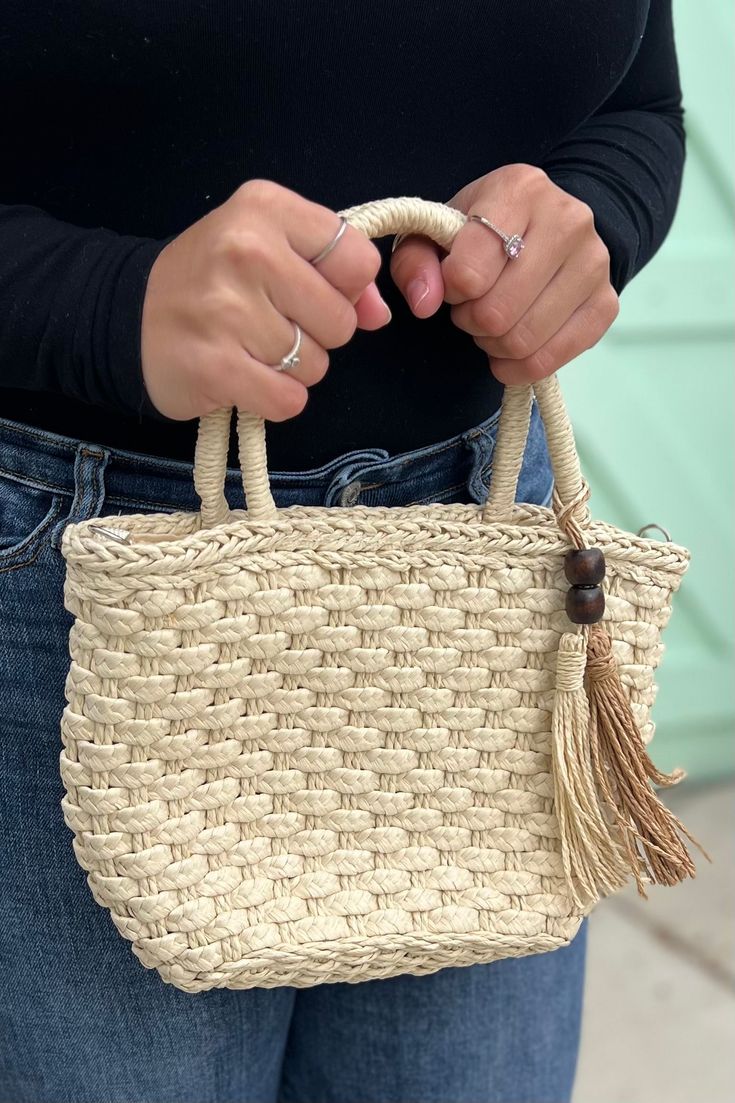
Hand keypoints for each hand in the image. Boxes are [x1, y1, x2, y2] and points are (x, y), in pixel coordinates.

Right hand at [141, 179, 390, 420]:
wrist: (127, 317)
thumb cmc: (211, 281)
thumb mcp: (269, 248)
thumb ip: (334, 271)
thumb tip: (379, 313)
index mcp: (263, 209)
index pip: (357, 260)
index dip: (345, 288)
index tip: (307, 290)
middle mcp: (245, 251)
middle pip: (341, 321)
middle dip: (316, 334)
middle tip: (269, 323)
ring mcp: (227, 311)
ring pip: (315, 365)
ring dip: (291, 369)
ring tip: (249, 348)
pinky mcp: (216, 367)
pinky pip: (289, 400)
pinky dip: (274, 399)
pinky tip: (245, 377)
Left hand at [390, 164, 618, 384]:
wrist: (545, 228)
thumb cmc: (482, 233)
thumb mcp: (436, 234)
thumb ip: (415, 262)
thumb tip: (425, 302)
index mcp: (520, 188)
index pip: (469, 272)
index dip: (451, 291)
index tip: (455, 282)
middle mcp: (568, 220)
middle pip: (496, 313)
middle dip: (471, 321)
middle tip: (472, 307)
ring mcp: (594, 263)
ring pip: (522, 341)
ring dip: (494, 344)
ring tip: (493, 322)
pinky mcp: (606, 304)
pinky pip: (550, 360)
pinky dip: (520, 366)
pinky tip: (512, 347)